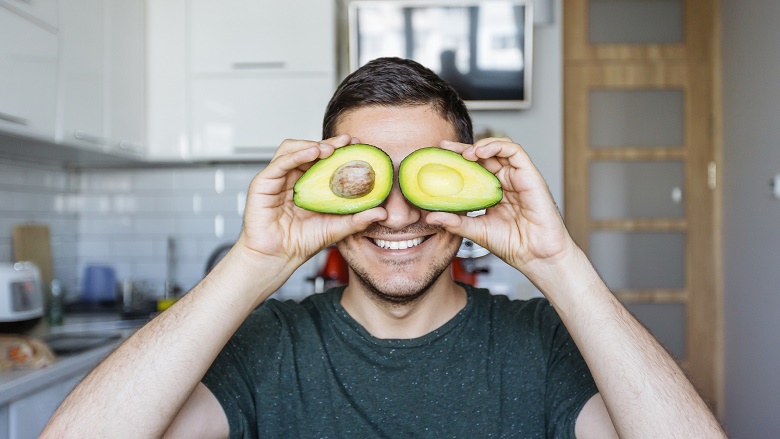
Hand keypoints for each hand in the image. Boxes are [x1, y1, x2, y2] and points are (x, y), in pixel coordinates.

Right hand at [234, 134, 386, 274]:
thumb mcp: (336, 228)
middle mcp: (292, 177)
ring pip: (292, 148)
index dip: (340, 150)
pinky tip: (313, 153)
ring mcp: (276, 178)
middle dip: (330, 143)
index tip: (359, 146)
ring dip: (312, 144)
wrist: (277, 258)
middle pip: (309, 149)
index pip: (324, 159)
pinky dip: (297, 154)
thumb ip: (358, 219)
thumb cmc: (301, 242)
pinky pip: (280, 162)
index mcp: (308, 184)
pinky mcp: (263, 183)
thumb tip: (383, 212)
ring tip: (331, 148)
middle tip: (349, 141)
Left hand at [426, 137, 577, 279]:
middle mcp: (506, 182)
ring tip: (465, 153)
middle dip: (463, 148)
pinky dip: (497, 146)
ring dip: (481, 145)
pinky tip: (481, 152)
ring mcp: (518, 178)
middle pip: (485, 155)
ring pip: (500, 148)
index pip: (474, 168)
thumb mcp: (476, 231)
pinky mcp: (531, 176)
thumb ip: (455, 221)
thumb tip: (431, 216)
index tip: (439, 156)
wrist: (536, 257)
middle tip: (444, 147)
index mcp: (493, 192)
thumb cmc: (512, 245)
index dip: (457, 160)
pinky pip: (515, 151)